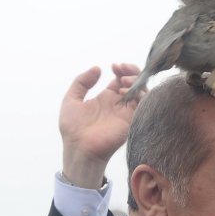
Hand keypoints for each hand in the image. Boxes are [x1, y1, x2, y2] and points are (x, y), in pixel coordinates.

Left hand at [60, 64, 141, 188]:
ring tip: (123, 80)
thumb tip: (97, 69)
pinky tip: (124, 91)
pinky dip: (138, 94)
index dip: (121, 69)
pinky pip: (143, 104)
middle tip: (120, 69)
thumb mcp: (71, 99)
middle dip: (131, 71)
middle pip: (135, 83)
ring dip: (135, 81)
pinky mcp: (131, 120)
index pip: (121, 79)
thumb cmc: (73, 129)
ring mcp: (126, 112)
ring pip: (142, 91)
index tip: (114, 67)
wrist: (79, 148)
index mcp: (106, 98)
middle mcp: (118, 103)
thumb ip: (81, 82)